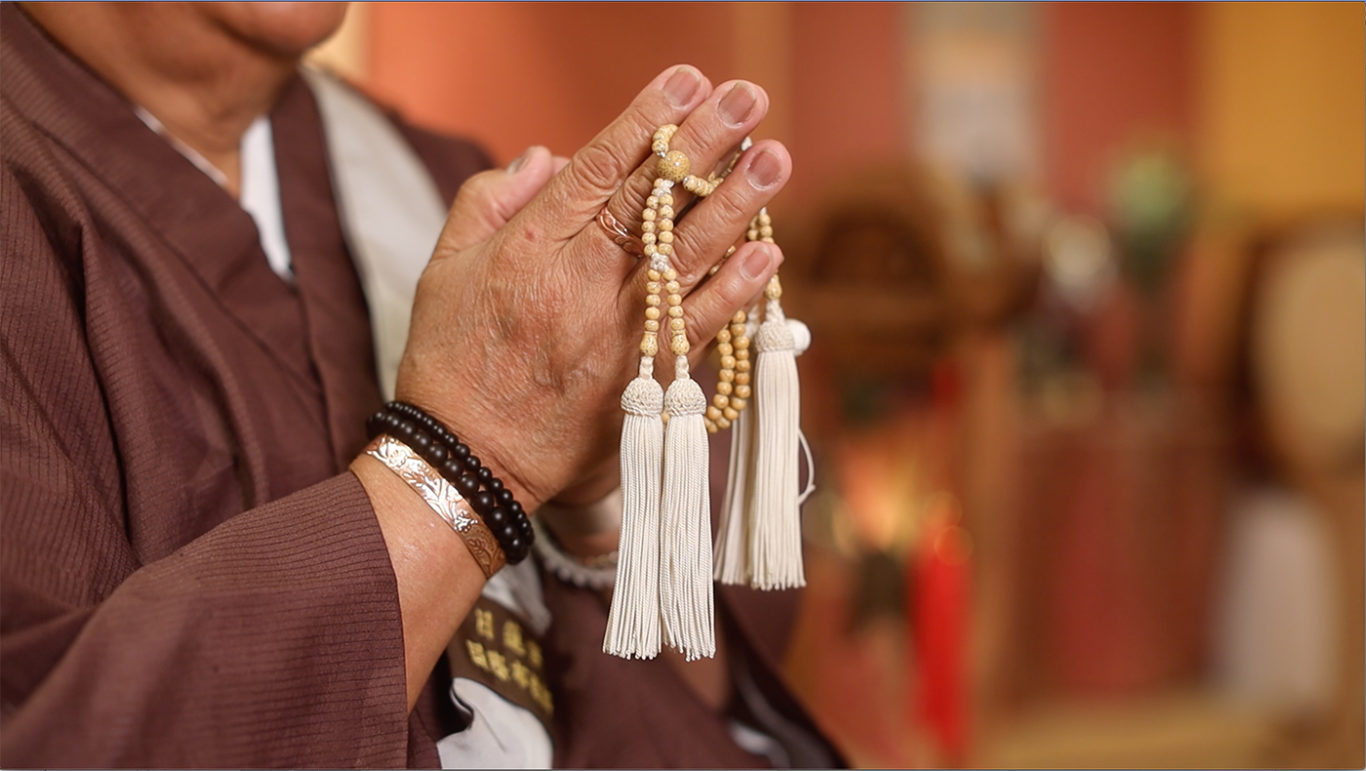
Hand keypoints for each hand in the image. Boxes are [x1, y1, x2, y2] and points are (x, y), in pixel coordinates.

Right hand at [394, 65, 792, 511]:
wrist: (469, 459)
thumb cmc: (451, 358)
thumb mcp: (444, 266)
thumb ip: (490, 199)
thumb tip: (549, 156)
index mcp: (532, 247)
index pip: (601, 167)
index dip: (649, 119)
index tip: (689, 79)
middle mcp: (581, 282)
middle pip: (655, 199)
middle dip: (705, 141)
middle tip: (750, 95)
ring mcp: (618, 331)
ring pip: (688, 256)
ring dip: (736, 204)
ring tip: (775, 157)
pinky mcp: (644, 378)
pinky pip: (699, 326)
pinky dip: (734, 290)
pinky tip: (766, 252)